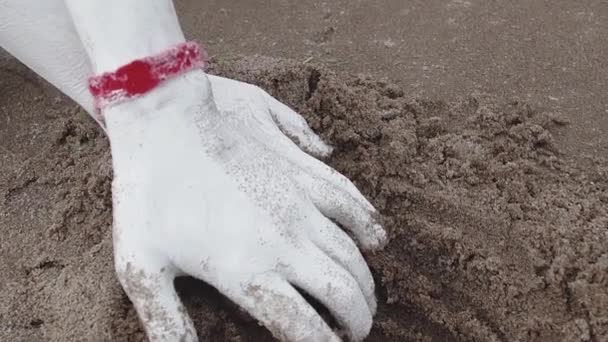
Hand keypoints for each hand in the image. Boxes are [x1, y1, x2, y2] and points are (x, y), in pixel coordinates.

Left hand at [105, 70, 386, 341]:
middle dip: (357, 319)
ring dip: (364, 282)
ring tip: (366, 299)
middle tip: (356, 332)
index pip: (304, 326)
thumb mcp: (141, 268)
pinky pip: (349, 202)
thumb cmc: (145, 197)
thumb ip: (166, 322)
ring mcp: (297, 205)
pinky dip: (368, 225)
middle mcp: (284, 243)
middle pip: (342, 292)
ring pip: (351, 254)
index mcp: (246, 272)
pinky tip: (375, 237)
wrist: (163, 122)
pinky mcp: (299, 175)